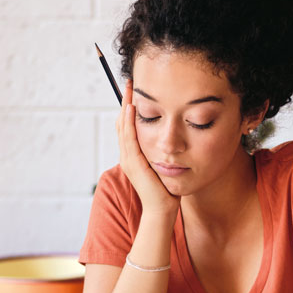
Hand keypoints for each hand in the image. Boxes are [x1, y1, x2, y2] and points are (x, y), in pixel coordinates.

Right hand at [117, 79, 179, 216]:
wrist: (161, 210)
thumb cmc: (165, 190)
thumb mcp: (162, 166)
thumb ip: (161, 153)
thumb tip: (170, 139)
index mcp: (133, 155)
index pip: (128, 126)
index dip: (129, 108)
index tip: (134, 91)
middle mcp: (127, 155)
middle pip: (122, 122)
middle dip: (125, 101)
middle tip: (129, 82)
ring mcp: (128, 159)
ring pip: (123, 126)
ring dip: (125, 106)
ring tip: (129, 88)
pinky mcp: (134, 162)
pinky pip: (129, 137)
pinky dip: (129, 121)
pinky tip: (131, 108)